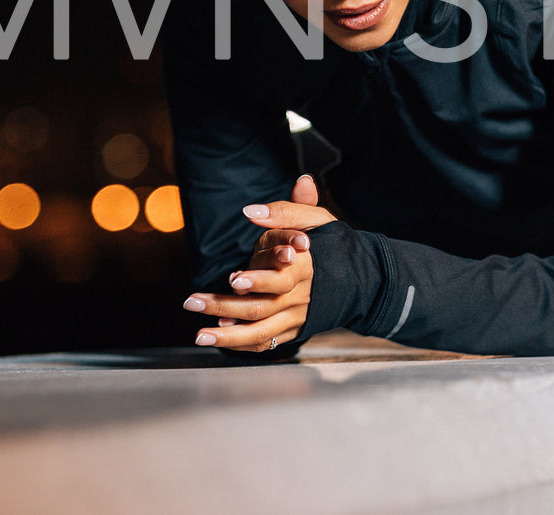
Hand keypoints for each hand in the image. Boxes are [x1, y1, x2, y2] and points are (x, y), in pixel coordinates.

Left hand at [185, 174, 337, 351]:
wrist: (361, 278)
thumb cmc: (332, 245)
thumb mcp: (317, 219)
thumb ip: (287, 210)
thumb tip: (252, 209)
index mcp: (307, 268)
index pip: (283, 277)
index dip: (259, 279)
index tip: (233, 278)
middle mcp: (301, 296)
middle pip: (262, 307)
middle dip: (225, 306)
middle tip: (193, 302)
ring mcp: (296, 316)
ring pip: (260, 332)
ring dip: (227, 336)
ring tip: (199, 335)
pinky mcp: (293, 330)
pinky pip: (266, 342)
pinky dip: (243, 344)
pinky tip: (218, 338)